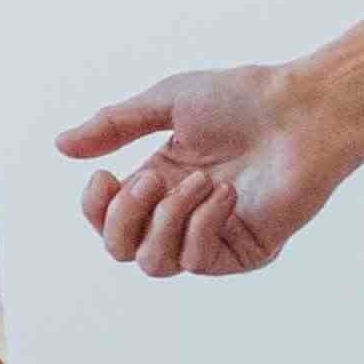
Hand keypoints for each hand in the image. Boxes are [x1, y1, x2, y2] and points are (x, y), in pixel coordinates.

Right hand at [53, 60, 362, 276]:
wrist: (302, 110)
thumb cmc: (243, 99)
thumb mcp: (167, 103)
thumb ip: (115, 125)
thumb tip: (61, 146)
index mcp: (159, 182)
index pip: (107, 219)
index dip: (96, 208)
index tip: (104, 177)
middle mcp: (180, 214)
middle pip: (121, 249)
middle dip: (125, 217)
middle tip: (151, 180)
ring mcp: (211, 237)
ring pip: (155, 264)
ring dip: (168, 219)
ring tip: (202, 180)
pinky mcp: (243, 252)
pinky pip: (198, 259)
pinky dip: (203, 224)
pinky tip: (226, 193)